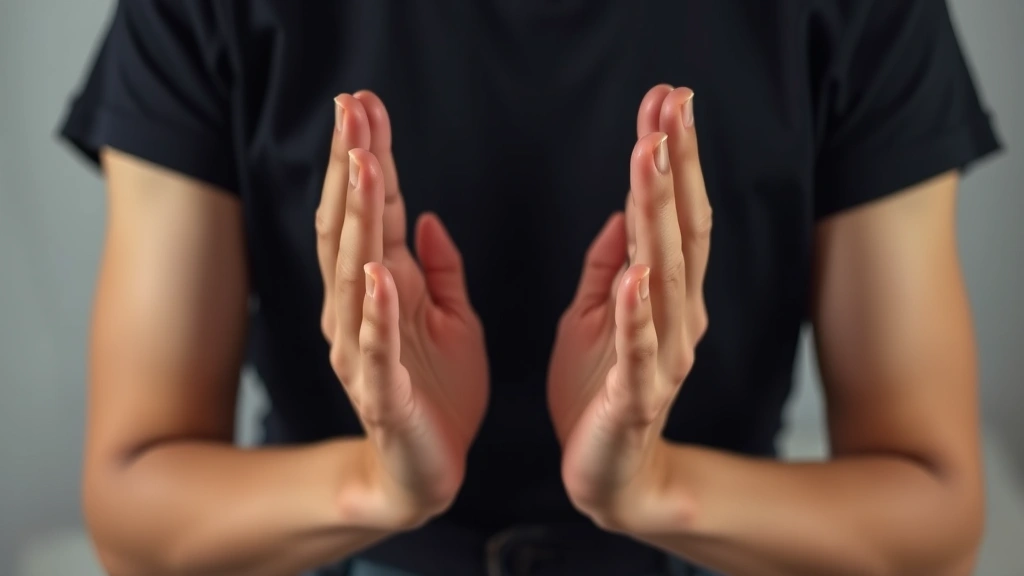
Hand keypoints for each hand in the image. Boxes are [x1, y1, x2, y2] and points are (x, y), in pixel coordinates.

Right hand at [317, 92, 488, 527]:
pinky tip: (379, 272)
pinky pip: (376, 347)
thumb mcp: (454, 318)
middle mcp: (362, 311)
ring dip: (358, 220)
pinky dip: (377, 311)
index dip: (369, 157)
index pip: (372, 211)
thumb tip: (423, 215)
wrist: (430, 468)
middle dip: (353, 167)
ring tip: (361, 165)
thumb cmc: (440, 393)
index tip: (365, 106)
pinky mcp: (382, 391)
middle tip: (352, 111)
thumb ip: (438, 269)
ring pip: (354, 274)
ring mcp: (365, 350)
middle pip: (353, 227)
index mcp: (387, 289)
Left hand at [547, 86, 710, 531]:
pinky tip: (638, 273)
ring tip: (650, 160)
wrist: (608, 472)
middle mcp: (676, 318)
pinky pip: (638, 351)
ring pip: (664, 276)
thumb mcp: (594, 315)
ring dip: (656, 217)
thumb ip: (610, 267)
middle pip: (678, 230)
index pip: (671, 214)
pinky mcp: (634, 396)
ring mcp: (662, 357)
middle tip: (671, 106)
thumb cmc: (596, 392)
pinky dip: (637, 313)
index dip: (672, 157)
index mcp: (662, 296)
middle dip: (674, 164)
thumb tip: (623, 213)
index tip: (666, 101)